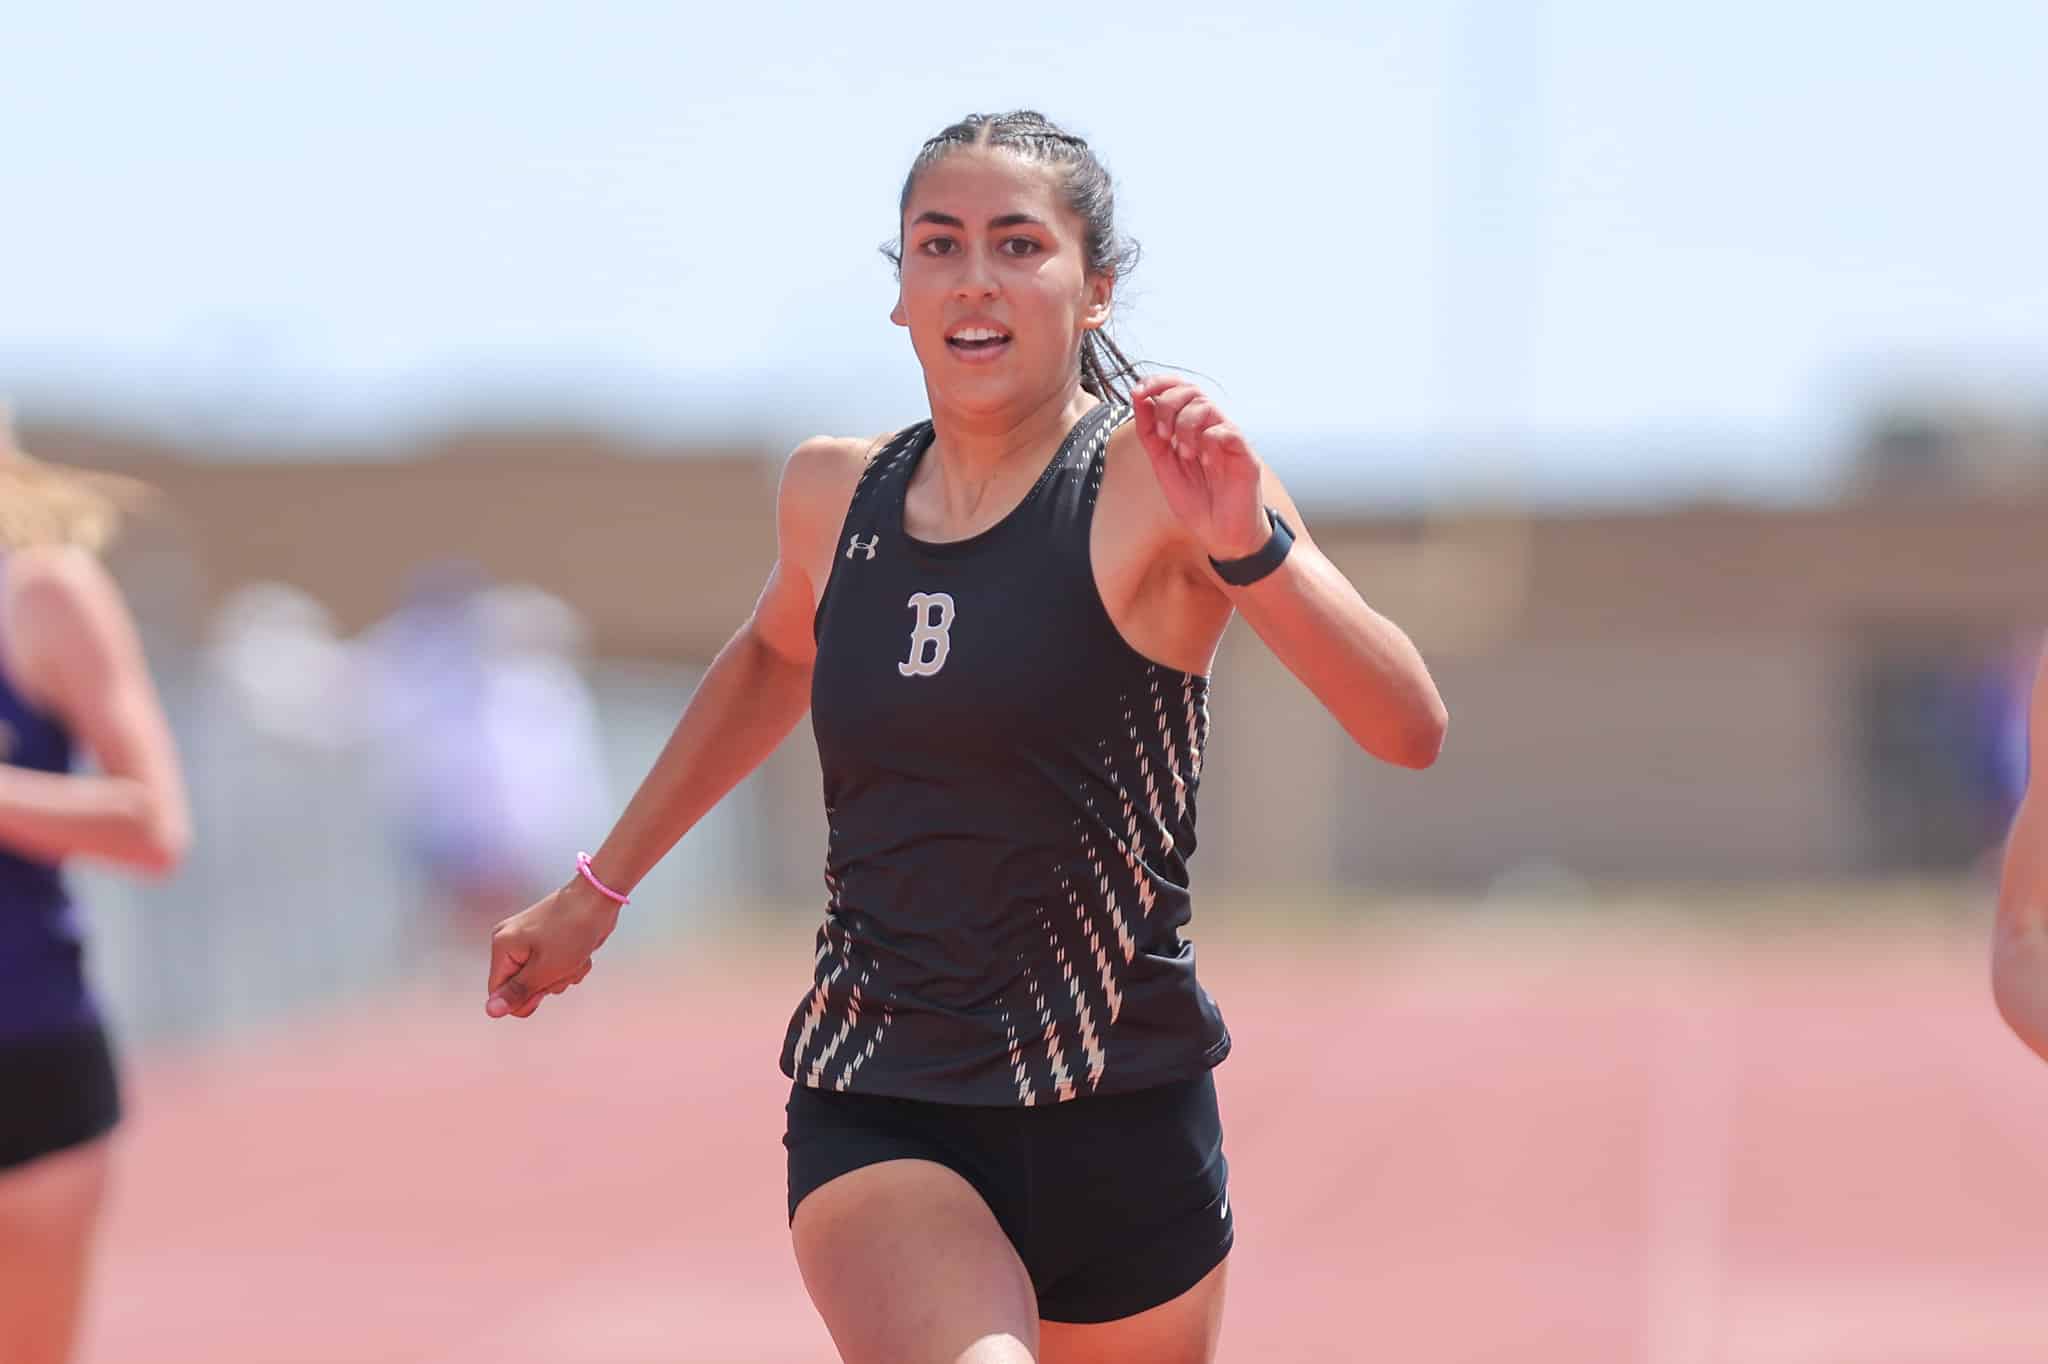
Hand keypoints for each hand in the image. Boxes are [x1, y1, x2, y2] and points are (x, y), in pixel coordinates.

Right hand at [484, 881, 617, 1018]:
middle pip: (522, 986)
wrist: (598, 899)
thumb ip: (517, 992)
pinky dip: (569, 966)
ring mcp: (529, 941)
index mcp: (503, 946)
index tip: (543, 987)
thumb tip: (490, 1011)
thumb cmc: (572, 929)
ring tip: (573, 958)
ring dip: (562, 975)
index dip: (522, 998)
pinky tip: (579, 954)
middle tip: (561, 968)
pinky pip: (554, 968)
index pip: (498, 991)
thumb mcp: (544, 969)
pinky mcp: (547, 942)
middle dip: (547, 984)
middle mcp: (511, 942)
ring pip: (542, 979)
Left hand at [1130, 376, 1269, 561]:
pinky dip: (1208, 442)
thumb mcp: (1163, 465)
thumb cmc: (1197, 502)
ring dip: (1185, 426)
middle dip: (1168, 405)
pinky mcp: (1245, 454)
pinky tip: (1205, 464)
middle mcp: (1211, 428)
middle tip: (1163, 435)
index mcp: (1191, 428)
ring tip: (1185, 454)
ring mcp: (1228, 438)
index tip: (1137, 393)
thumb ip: (1150, 434)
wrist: (1222, 536)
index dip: (1157, 383)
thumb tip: (1138, 399)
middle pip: (1191, 390)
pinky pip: (1225, 431)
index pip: (1178, 388)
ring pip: (1206, 406)